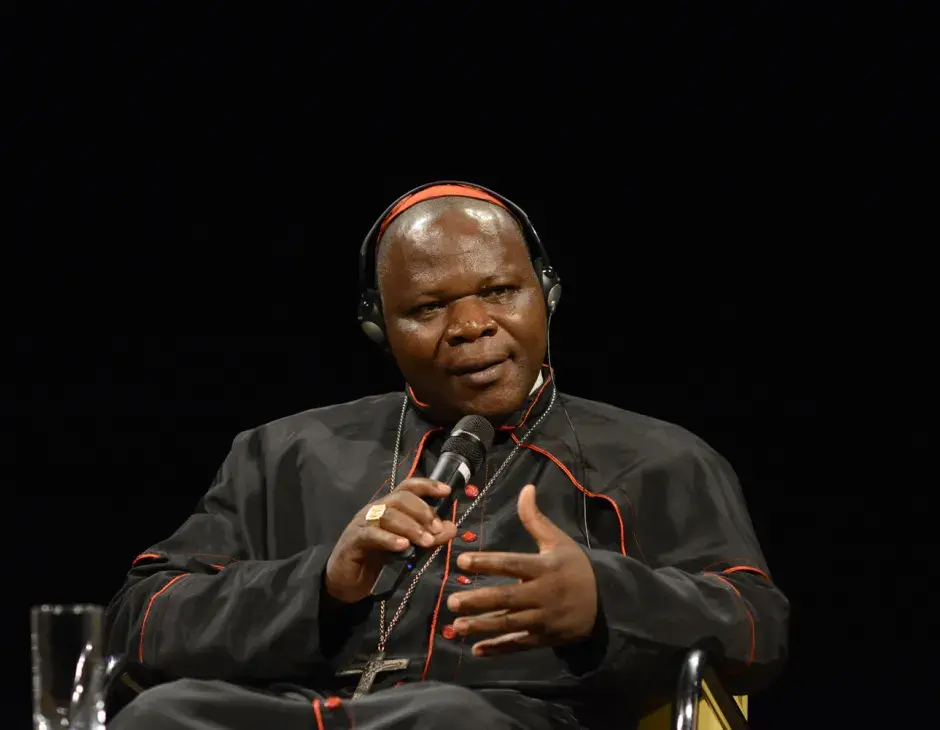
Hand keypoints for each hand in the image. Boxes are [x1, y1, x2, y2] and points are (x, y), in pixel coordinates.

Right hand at [325, 478, 457, 602]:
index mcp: (388, 507)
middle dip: (423, 511)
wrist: (344, 581)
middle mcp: (375, 509)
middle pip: (400, 498)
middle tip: (436, 530)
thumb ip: (429, 537)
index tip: (447, 491)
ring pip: (388, 515)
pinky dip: (389, 539)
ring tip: (426, 542)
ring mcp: (362, 523)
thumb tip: (452, 528)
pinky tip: (403, 546)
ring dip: (411, 527)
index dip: (427, 485)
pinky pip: (372, 535)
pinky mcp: (354, 541)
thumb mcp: (407, 547)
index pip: (408, 487)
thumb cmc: (376, 559)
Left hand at [445, 484, 597, 655]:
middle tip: (451, 602)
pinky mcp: (545, 637)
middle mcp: (543, 594)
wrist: (606, 602)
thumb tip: (526, 488)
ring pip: (509, 624)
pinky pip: (519, 644)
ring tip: (455, 627)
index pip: (511, 564)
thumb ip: (536, 519)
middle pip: (506, 598)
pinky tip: (476, 650)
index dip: (486, 562)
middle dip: (478, 601)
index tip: (461, 561)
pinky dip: (498, 648)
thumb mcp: (558, 541)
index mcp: (544, 567)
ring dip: (481, 626)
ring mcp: (544, 619)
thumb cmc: (575, 567)